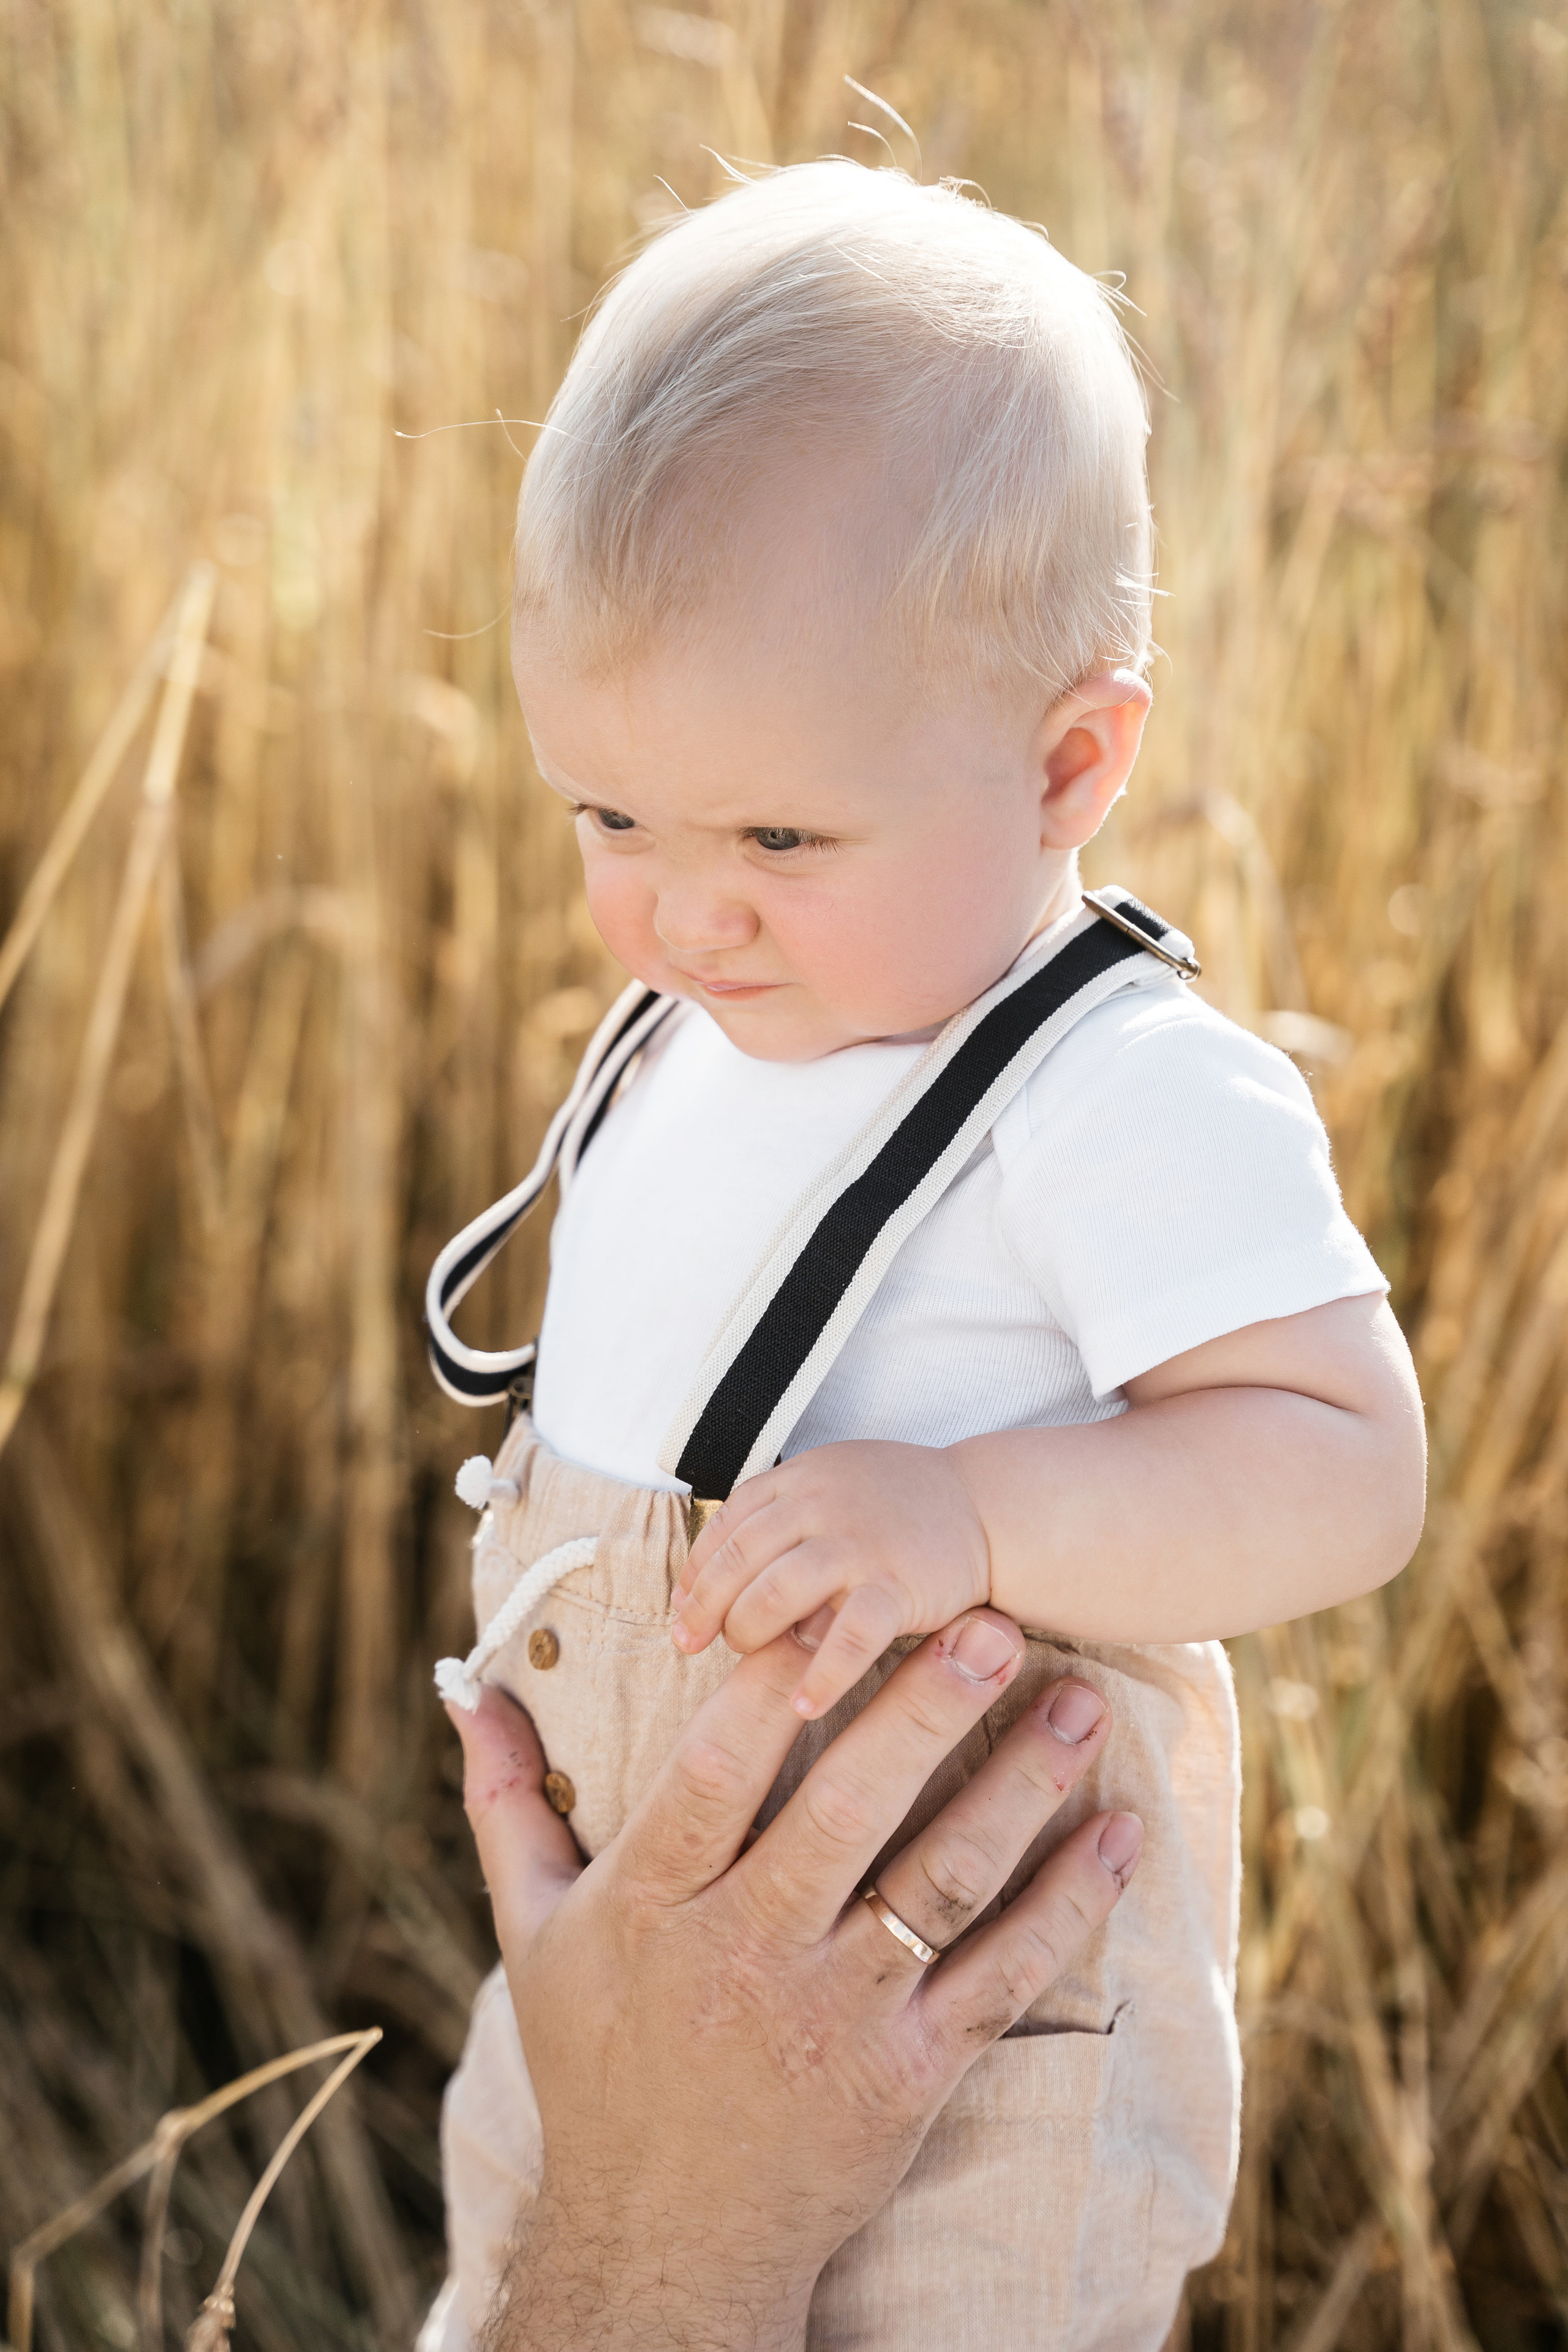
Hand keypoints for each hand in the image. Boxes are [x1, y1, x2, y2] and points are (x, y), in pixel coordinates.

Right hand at [449, 1611, 1141, 2351]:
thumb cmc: (600, 2065)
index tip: (838, 1601)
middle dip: (925, 1710)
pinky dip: (1065, 1906)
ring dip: (1016, 1790)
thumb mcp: (533, 1931)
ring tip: (1076, 1706)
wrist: (664, 2244)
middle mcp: (744, 1952)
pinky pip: (999, 1978)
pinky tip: (1115, 1835)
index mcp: (653, 1903)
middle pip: (845, 1810)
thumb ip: (505, 1803)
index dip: (777, 1682)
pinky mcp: (907, 2077)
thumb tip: (464, 1686)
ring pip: (936, 1883)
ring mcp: (833, 2017)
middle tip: (994, 1622)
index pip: (718, 1771)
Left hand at [670, 1439, 990, 1717]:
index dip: (696, 1573)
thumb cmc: (898, 1507)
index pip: (726, 1525)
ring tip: (746, 1659)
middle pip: (740, 1557)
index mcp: (801, 1478)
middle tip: (695, 1645)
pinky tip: (804, 1704)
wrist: (985, 1506)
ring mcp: (860, 1543)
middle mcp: (823, 1502)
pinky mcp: (898, 1585)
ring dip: (750, 1631)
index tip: (682, 1613)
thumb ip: (780, 1521)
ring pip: (777, 1590)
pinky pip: (850, 1636)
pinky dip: (823, 1673)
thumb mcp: (831, 1487)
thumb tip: (710, 1584)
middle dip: (708, 1607)